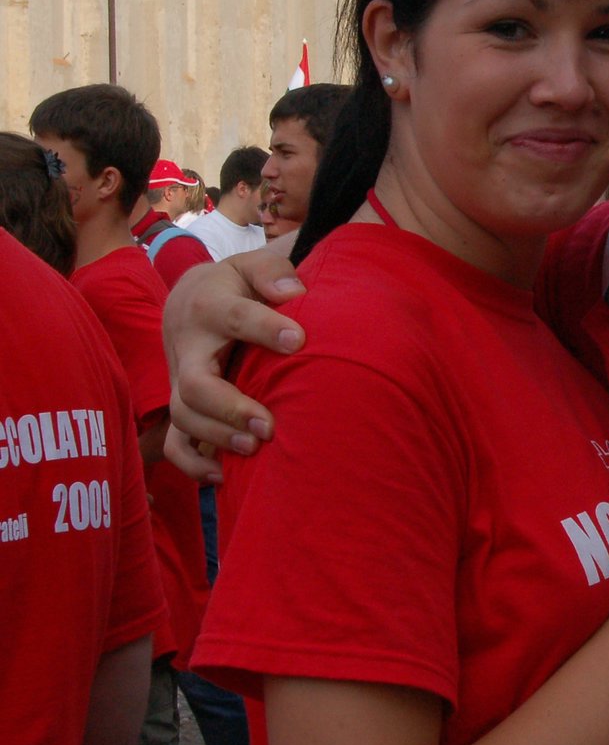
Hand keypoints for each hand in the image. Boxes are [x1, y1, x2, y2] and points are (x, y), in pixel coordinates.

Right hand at [162, 250, 306, 481]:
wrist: (190, 299)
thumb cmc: (234, 285)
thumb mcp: (251, 266)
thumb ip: (273, 273)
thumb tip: (294, 292)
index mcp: (209, 307)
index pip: (234, 317)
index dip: (264, 328)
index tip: (299, 340)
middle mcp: (188, 348)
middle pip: (195, 385)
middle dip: (230, 408)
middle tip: (269, 425)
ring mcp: (180, 380)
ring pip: (183, 416)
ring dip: (216, 437)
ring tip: (255, 447)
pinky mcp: (180, 405)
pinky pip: (174, 443)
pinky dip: (192, 465)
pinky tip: (223, 477)